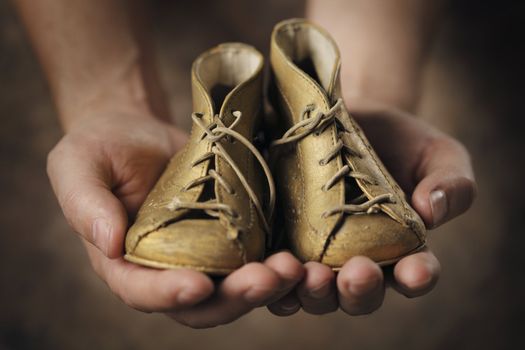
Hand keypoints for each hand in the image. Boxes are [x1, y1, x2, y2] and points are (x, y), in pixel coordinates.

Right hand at [47, 105, 303, 327]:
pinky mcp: (232, 236)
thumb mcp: (78, 165)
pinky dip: (279, 265)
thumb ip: (85, 203)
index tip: (198, 285)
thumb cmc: (102, 147)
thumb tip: (109, 243)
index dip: (169, 294)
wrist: (138, 132)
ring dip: (267, 287)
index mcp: (126, 263)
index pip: (143, 292)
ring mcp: (204, 256)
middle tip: (268, 278)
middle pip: (202, 303)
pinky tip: (303, 257)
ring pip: (236, 288)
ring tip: (293, 268)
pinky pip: (256, 260)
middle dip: (235, 298)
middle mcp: (167, 269)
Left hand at [267, 101, 476, 315]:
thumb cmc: (398, 141)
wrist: (345, 117)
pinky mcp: (281, 243)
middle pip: (358, 296)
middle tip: (358, 272)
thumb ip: (451, 182)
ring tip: (311, 273)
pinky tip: (272, 267)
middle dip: (359, 290)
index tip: (416, 268)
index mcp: (401, 250)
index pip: (413, 274)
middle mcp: (357, 262)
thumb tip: (432, 211)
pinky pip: (275, 275)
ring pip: (313, 294)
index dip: (416, 277)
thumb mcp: (436, 153)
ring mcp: (316, 256)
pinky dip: (273, 279)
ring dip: (313, 292)